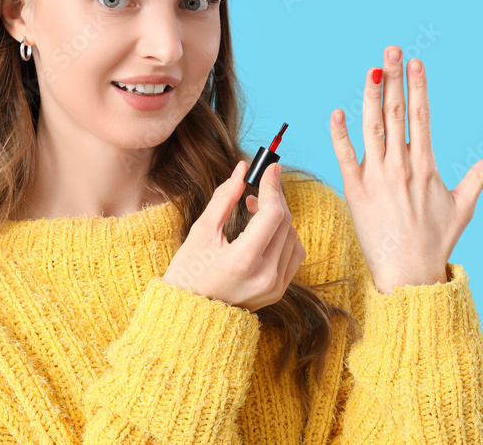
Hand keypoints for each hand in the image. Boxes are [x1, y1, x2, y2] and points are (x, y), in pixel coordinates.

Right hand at [161, 161, 305, 311]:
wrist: (189, 316)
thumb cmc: (189, 273)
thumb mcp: (201, 231)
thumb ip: (224, 198)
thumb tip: (243, 169)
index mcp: (243, 261)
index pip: (273, 215)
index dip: (273, 187)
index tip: (270, 168)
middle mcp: (265, 276)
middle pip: (285, 223)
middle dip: (274, 198)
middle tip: (258, 186)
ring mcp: (274, 287)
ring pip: (292, 236)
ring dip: (278, 216)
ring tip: (253, 208)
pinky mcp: (278, 291)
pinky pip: (293, 254)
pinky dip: (283, 236)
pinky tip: (263, 230)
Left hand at [329, 45, 482, 293]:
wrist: (409, 273)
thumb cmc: (436, 242)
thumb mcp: (463, 206)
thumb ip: (480, 176)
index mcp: (426, 166)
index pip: (421, 116)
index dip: (417, 86)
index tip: (415, 61)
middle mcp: (401, 166)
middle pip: (395, 113)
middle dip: (392, 78)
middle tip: (390, 50)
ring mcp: (376, 177)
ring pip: (371, 128)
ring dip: (369, 96)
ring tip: (370, 69)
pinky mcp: (355, 191)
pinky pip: (344, 156)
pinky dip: (339, 133)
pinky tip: (337, 111)